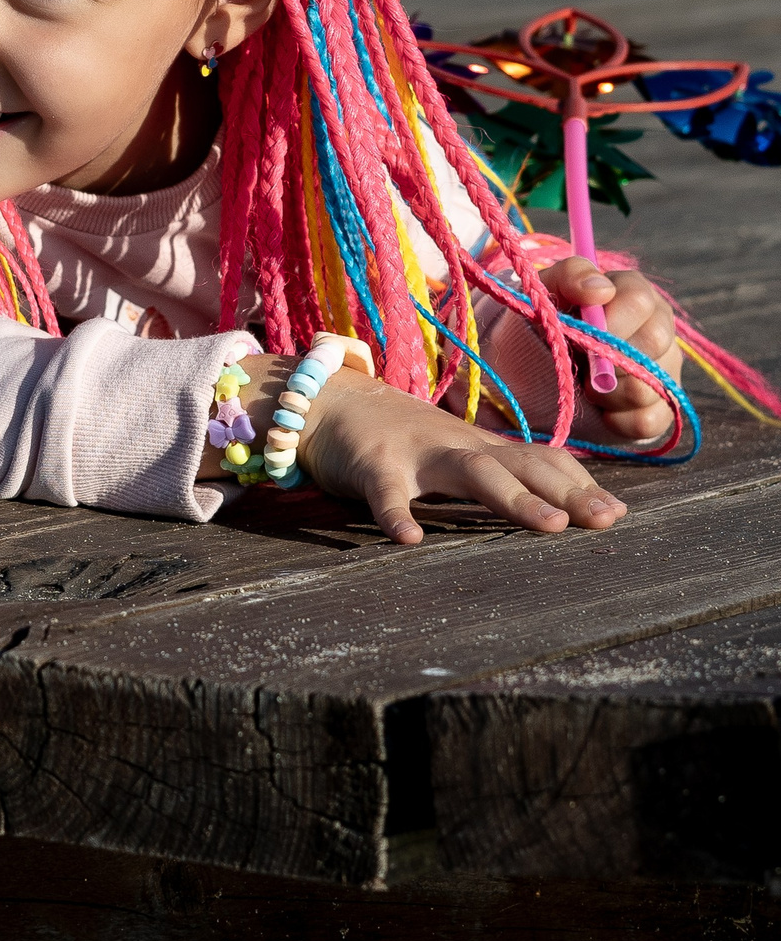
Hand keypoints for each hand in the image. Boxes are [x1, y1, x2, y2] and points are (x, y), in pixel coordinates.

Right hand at [289, 364, 626, 544]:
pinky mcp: (371, 465)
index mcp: (476, 446)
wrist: (323, 400)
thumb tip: (554, 498)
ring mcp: (415, 452)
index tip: (617, 512)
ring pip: (472, 471)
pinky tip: (409, 539)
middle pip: (521, 464)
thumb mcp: (449, 449)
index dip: (579, 482)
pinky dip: (396, 513)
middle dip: (568, 491)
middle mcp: (455, 445)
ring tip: (552, 526)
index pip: (539, 458)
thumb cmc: (393, 436)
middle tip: (608, 520)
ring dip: (514, 497)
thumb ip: (494, 469)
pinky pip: (385, 492)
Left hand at [538, 257, 680, 446]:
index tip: (581, 332)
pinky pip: (649, 420)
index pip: (639, 300)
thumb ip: (570, 276)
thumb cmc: (544, 321)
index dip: (610, 319)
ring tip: (584, 382)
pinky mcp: (661, 409)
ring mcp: (665, 370)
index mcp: (634, 294)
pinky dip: (616, 419)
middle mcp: (659, 329)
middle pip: (654, 342)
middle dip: (608, 357)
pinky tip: (599, 408)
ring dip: (607, 391)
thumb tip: (600, 289)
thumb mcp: (545, 290)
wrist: (534, 365)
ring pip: (651, 385)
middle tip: (581, 360)